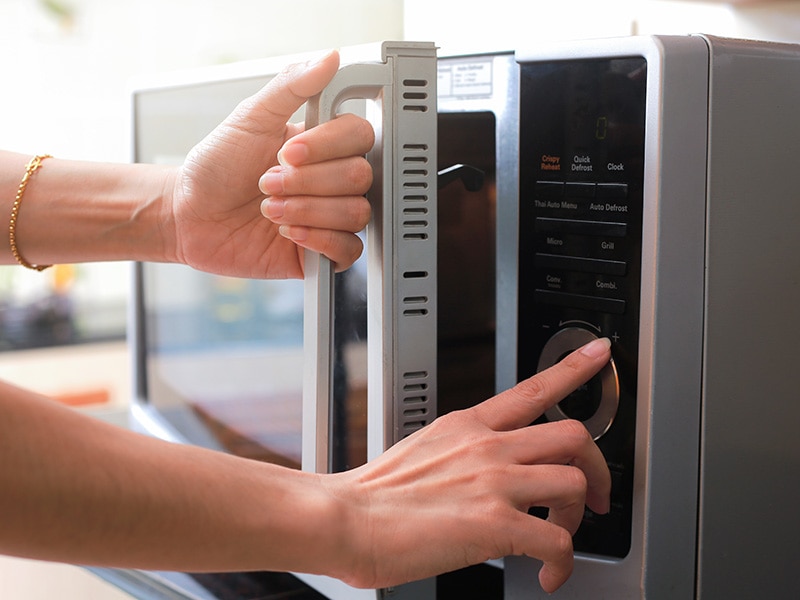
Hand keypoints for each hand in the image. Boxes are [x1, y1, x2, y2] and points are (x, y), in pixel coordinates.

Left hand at [169, 50, 372, 278]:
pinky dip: (318, 240)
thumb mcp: (249, 118)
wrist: (190, 216)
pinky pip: (348, 250)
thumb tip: (328, 59)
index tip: (288, 152)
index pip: (360, 137)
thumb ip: (291, 87)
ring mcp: (329, 216)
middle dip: (307, 182)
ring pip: (355, 214)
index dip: (327, 146)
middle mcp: (331, 180)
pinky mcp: (322, 253)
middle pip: (360, 177)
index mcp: (322, 145)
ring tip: (271, 209)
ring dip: (306, 211)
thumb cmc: (216, 168)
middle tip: (268, 182)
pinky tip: (289, 233)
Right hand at [323, 338, 612, 592]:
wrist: (346, 520)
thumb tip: (480, 472)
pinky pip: (558, 542)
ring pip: (575, 483)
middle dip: (596, 468)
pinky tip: (547, 575)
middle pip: (574, 435)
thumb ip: (461, 452)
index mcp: (469, 426)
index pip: (533, 388)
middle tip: (595, 497)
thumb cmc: (375, 494)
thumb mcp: (423, 449)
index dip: (574, 368)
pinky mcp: (495, 524)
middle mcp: (489, 446)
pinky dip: (562, 564)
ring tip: (558, 539)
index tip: (598, 353)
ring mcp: (494, 482)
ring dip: (578, 518)